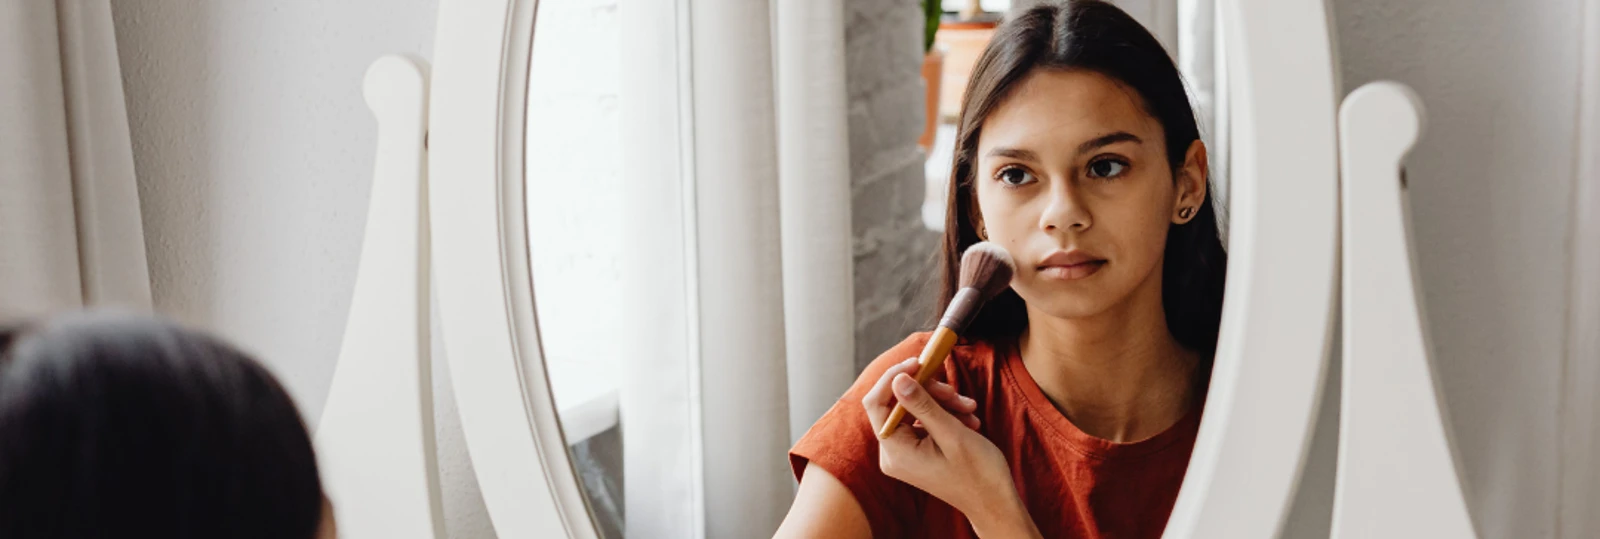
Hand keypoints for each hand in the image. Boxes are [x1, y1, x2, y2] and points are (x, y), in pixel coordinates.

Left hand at [863, 358, 1042, 538]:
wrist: (994, 501)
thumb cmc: (977, 473)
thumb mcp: (951, 433)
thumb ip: (922, 405)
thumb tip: (898, 378)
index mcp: (895, 451)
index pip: (876, 403)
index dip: (894, 377)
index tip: (920, 363)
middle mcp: (893, 453)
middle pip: (898, 403)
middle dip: (930, 393)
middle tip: (956, 394)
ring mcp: (905, 452)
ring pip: (915, 409)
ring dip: (943, 403)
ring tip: (969, 410)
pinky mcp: (917, 450)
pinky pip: (925, 421)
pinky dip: (946, 415)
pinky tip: (967, 420)